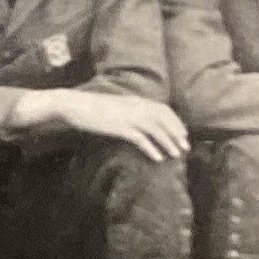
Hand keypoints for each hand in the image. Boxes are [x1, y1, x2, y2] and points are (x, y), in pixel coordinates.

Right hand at [23, 90, 191, 161]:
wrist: (73, 105)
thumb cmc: (91, 106)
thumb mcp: (115, 105)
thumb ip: (129, 109)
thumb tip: (141, 120)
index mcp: (135, 100)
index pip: (163, 109)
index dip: (175, 122)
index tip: (182, 133)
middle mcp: (136, 107)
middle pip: (164, 120)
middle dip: (177, 134)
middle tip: (185, 147)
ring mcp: (128, 117)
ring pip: (156, 130)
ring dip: (168, 143)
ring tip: (175, 155)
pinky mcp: (120, 128)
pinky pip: (141, 139)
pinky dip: (151, 148)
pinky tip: (157, 158)